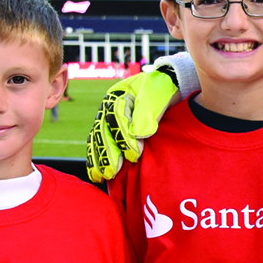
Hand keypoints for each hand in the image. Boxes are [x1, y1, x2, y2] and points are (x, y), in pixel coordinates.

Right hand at [85, 64, 179, 182]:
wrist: (166, 86)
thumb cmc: (161, 90)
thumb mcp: (157, 96)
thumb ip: (148, 113)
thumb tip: (139, 134)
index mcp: (118, 96)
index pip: (116, 118)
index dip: (124, 138)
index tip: (135, 154)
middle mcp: (107, 108)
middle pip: (103, 131)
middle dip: (107, 153)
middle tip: (113, 171)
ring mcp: (107, 120)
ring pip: (98, 140)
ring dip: (99, 159)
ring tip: (101, 176)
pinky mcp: (110, 130)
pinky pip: (99, 144)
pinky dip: (97, 158)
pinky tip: (97, 174)